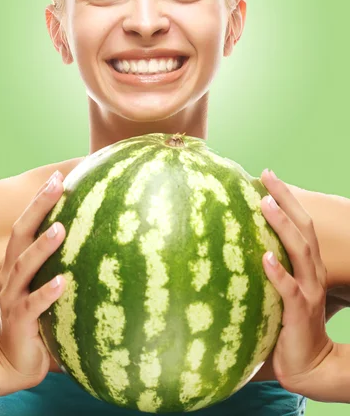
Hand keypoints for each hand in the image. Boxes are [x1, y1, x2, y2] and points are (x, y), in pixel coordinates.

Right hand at [0, 170, 66, 391]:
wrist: (14, 362)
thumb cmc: (41, 318)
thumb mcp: (52, 286)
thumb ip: (70, 265)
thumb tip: (109, 244)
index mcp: (19, 264)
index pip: (27, 224)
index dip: (40, 199)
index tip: (59, 176)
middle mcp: (12, 276)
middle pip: (20, 234)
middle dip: (37, 207)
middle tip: (56, 184)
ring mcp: (13, 298)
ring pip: (23, 267)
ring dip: (42, 247)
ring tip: (61, 229)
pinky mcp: (19, 322)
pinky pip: (32, 306)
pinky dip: (46, 292)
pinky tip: (63, 282)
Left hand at [259, 169, 334, 397]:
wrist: (307, 364)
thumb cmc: (286, 322)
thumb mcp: (278, 288)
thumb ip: (264, 267)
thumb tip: (229, 245)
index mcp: (306, 265)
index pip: (299, 223)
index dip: (286, 198)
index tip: (266, 175)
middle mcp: (311, 272)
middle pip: (303, 227)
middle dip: (286, 199)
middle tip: (268, 176)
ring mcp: (308, 291)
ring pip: (300, 251)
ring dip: (283, 226)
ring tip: (266, 205)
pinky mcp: (300, 312)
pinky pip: (290, 289)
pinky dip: (278, 272)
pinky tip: (265, 257)